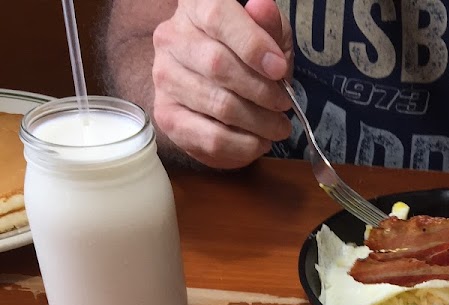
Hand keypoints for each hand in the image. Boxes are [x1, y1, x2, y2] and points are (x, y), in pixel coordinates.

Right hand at [151, 0, 293, 168]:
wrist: (223, 89)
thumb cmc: (248, 57)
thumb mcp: (268, 35)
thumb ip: (268, 24)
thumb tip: (262, 7)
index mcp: (195, 6)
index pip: (218, 17)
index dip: (252, 45)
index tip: (279, 69)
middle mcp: (171, 38)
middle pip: (218, 65)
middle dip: (261, 91)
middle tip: (284, 105)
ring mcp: (165, 78)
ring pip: (217, 104)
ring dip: (258, 122)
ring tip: (277, 127)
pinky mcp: (167, 116)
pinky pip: (210, 138)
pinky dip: (243, 146)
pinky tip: (258, 142)